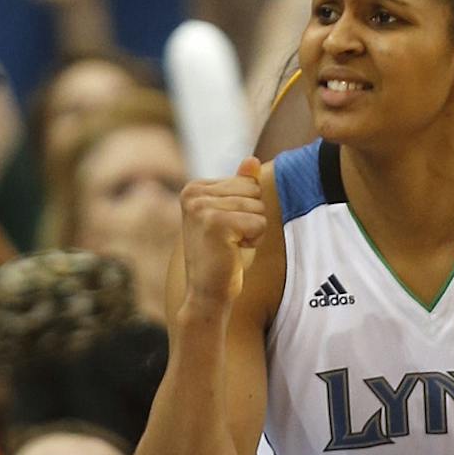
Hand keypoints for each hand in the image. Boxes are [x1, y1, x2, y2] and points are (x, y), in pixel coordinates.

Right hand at [178, 157, 267, 314]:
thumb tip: (253, 159)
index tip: (226, 230)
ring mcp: (202, 207)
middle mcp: (193, 193)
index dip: (247, 209)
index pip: (247, 182)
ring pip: (258, 207)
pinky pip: (260, 222)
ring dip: (253, 231)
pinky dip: (254, 240)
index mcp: (194, 188)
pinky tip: (233, 252)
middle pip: (254, 191)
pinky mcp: (215, 223)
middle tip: (229, 241)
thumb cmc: (223, 257)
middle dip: (252, 218)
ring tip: (230, 247)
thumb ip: (241, 187)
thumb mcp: (233, 216)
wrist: (208, 295)